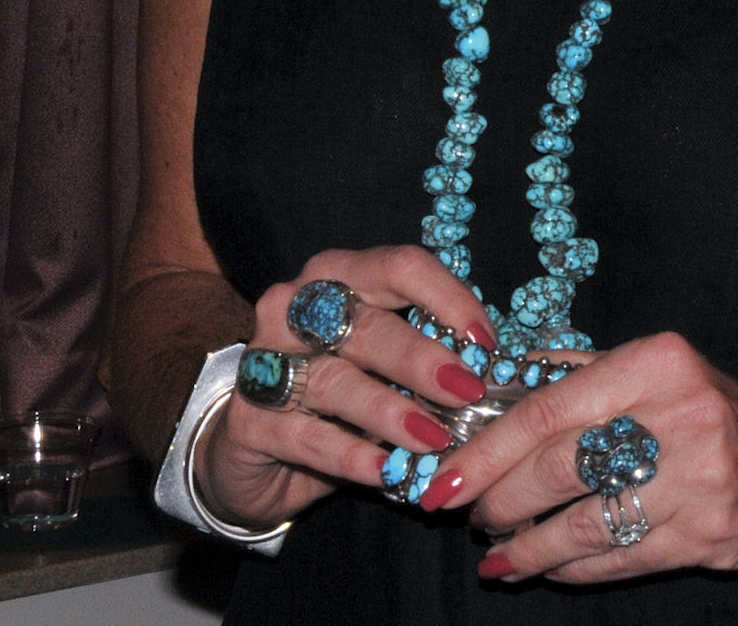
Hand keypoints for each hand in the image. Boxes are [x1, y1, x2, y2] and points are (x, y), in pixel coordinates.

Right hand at [193, 245, 496, 530]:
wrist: (254, 448)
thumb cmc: (337, 391)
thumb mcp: (380, 361)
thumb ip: (424, 352)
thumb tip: (489, 368)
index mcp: (337, 274)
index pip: (397, 266)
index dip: (447, 298)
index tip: (484, 341)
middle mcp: (294, 305)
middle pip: (367, 325)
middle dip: (423, 360)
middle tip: (466, 391)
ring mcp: (265, 361)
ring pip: (337, 381)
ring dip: (392, 411)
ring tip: (435, 438)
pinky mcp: (248, 420)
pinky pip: (307, 436)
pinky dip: (351, 454)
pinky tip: (385, 471)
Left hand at [415, 330, 737, 583]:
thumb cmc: (720, 411)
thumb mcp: (661, 370)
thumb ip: (585, 377)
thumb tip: (495, 391)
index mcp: (657, 362)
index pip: (550, 407)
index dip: (489, 447)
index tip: (445, 472)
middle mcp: (678, 415)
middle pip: (560, 467)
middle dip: (499, 497)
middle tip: (466, 513)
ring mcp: (696, 480)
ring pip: (584, 524)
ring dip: (528, 546)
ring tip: (497, 553)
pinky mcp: (708, 536)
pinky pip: (618, 560)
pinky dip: (573, 570)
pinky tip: (547, 569)